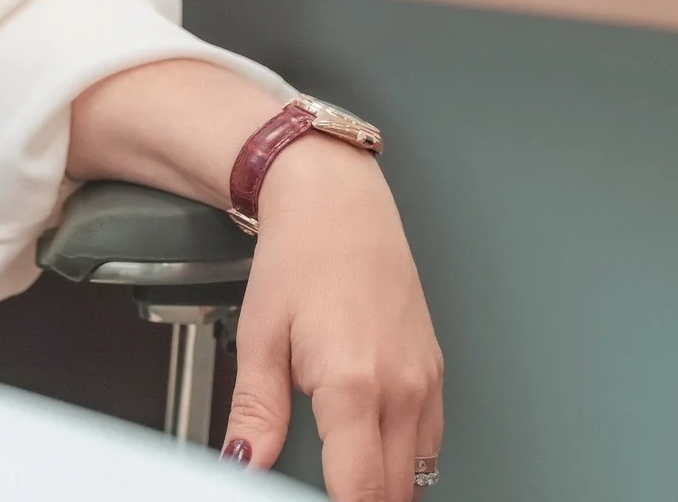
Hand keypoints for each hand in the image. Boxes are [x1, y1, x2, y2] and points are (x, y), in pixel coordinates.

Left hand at [226, 136, 443, 497]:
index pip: (359, 490)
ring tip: (342, 478)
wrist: (339, 204)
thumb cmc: (300, 256)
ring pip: (417, 474)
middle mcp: (401, 389)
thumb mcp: (259, 335)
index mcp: (354, 384)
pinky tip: (369, 452)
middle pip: (391, 492)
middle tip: (322, 489)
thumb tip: (243, 462)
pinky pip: (428, 442)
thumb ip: (256, 412)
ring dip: (382, 487)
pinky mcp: (434, 373)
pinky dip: (403, 461)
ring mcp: (425, 382)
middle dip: (358, 501)